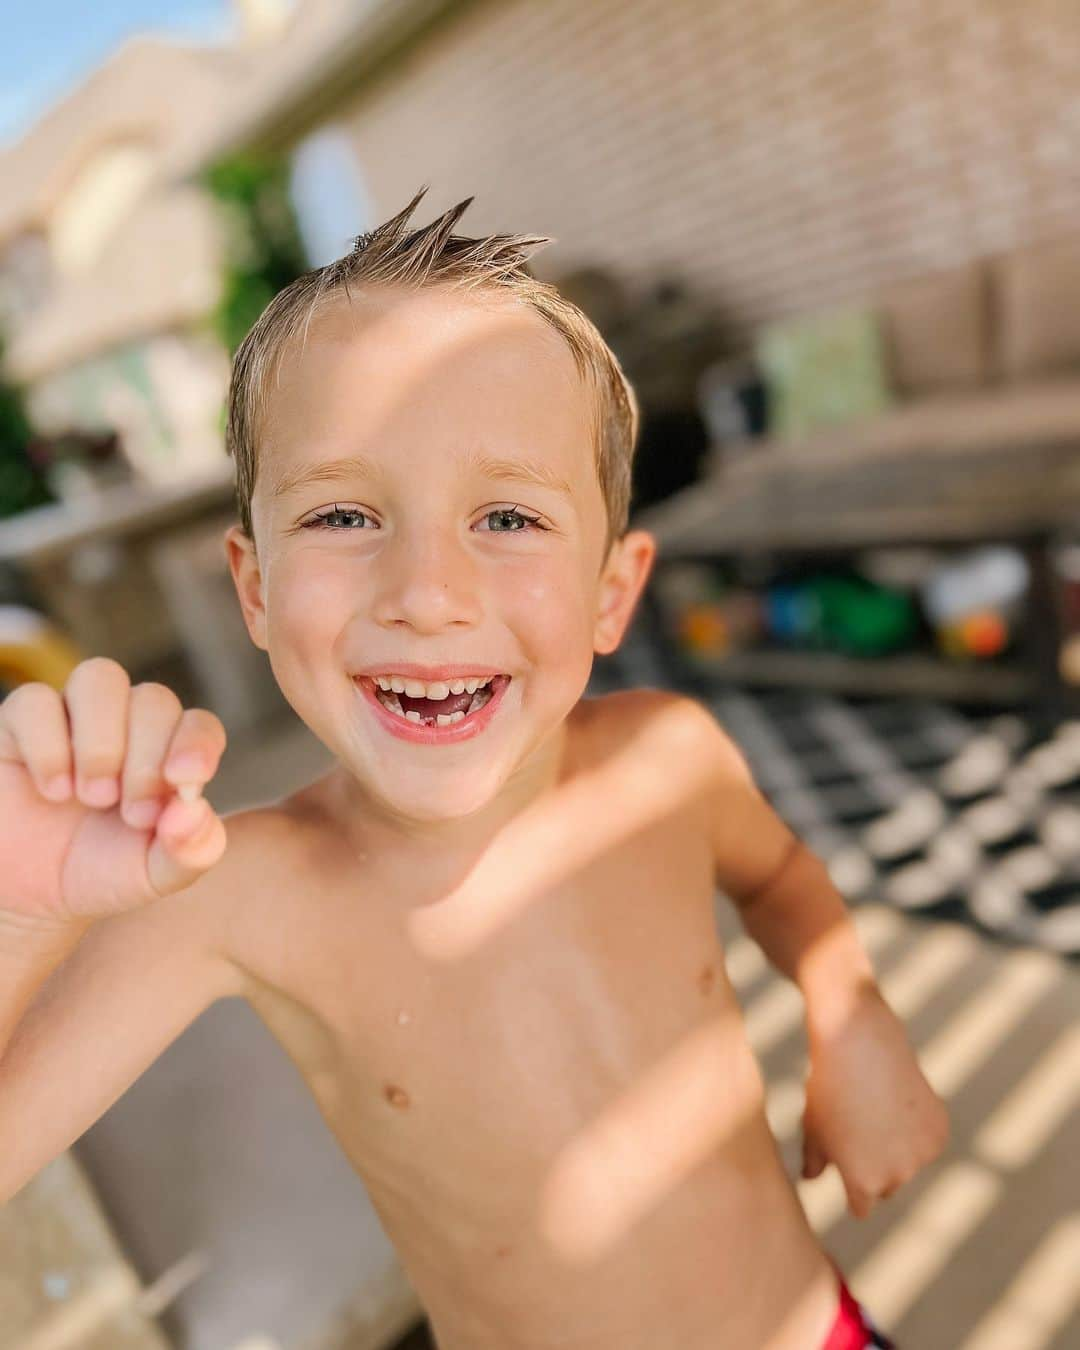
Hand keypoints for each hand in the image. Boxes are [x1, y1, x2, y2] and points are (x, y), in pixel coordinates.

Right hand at [0, 657, 227, 927]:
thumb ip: (192, 850)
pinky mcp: (19, 724)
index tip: (183, 783)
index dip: (197, 745)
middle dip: (146, 760)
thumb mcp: (154, 877)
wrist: (31, 895)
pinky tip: (54, 791)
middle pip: (153, 698)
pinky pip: (35, 699)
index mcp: (169, 754)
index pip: (198, 725)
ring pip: (100, 677)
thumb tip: (196, 810)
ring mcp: (73, 717)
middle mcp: (126, 724)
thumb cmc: (103, 874)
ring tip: (93, 796)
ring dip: (102, 742)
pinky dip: (49, 746)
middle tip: (131, 814)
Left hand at [800, 981, 949, 1217]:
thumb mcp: (813, 1127)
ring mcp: (922, 1155)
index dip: (852, 1190)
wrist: (859, 1043)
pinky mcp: (940, 1131)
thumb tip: (810, 1179)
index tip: (847, 1171)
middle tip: (859, 1130)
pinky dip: (916, 1130)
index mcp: (864, 1183)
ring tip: (875, 1110)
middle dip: (875, 1169)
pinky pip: (926, 1142)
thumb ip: (813, 1161)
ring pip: (908, 1164)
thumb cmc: (828, 1087)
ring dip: (898, 1150)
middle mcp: (897, 1176)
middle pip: (886, 1187)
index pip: (861, 1207)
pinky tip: (897, 1101)